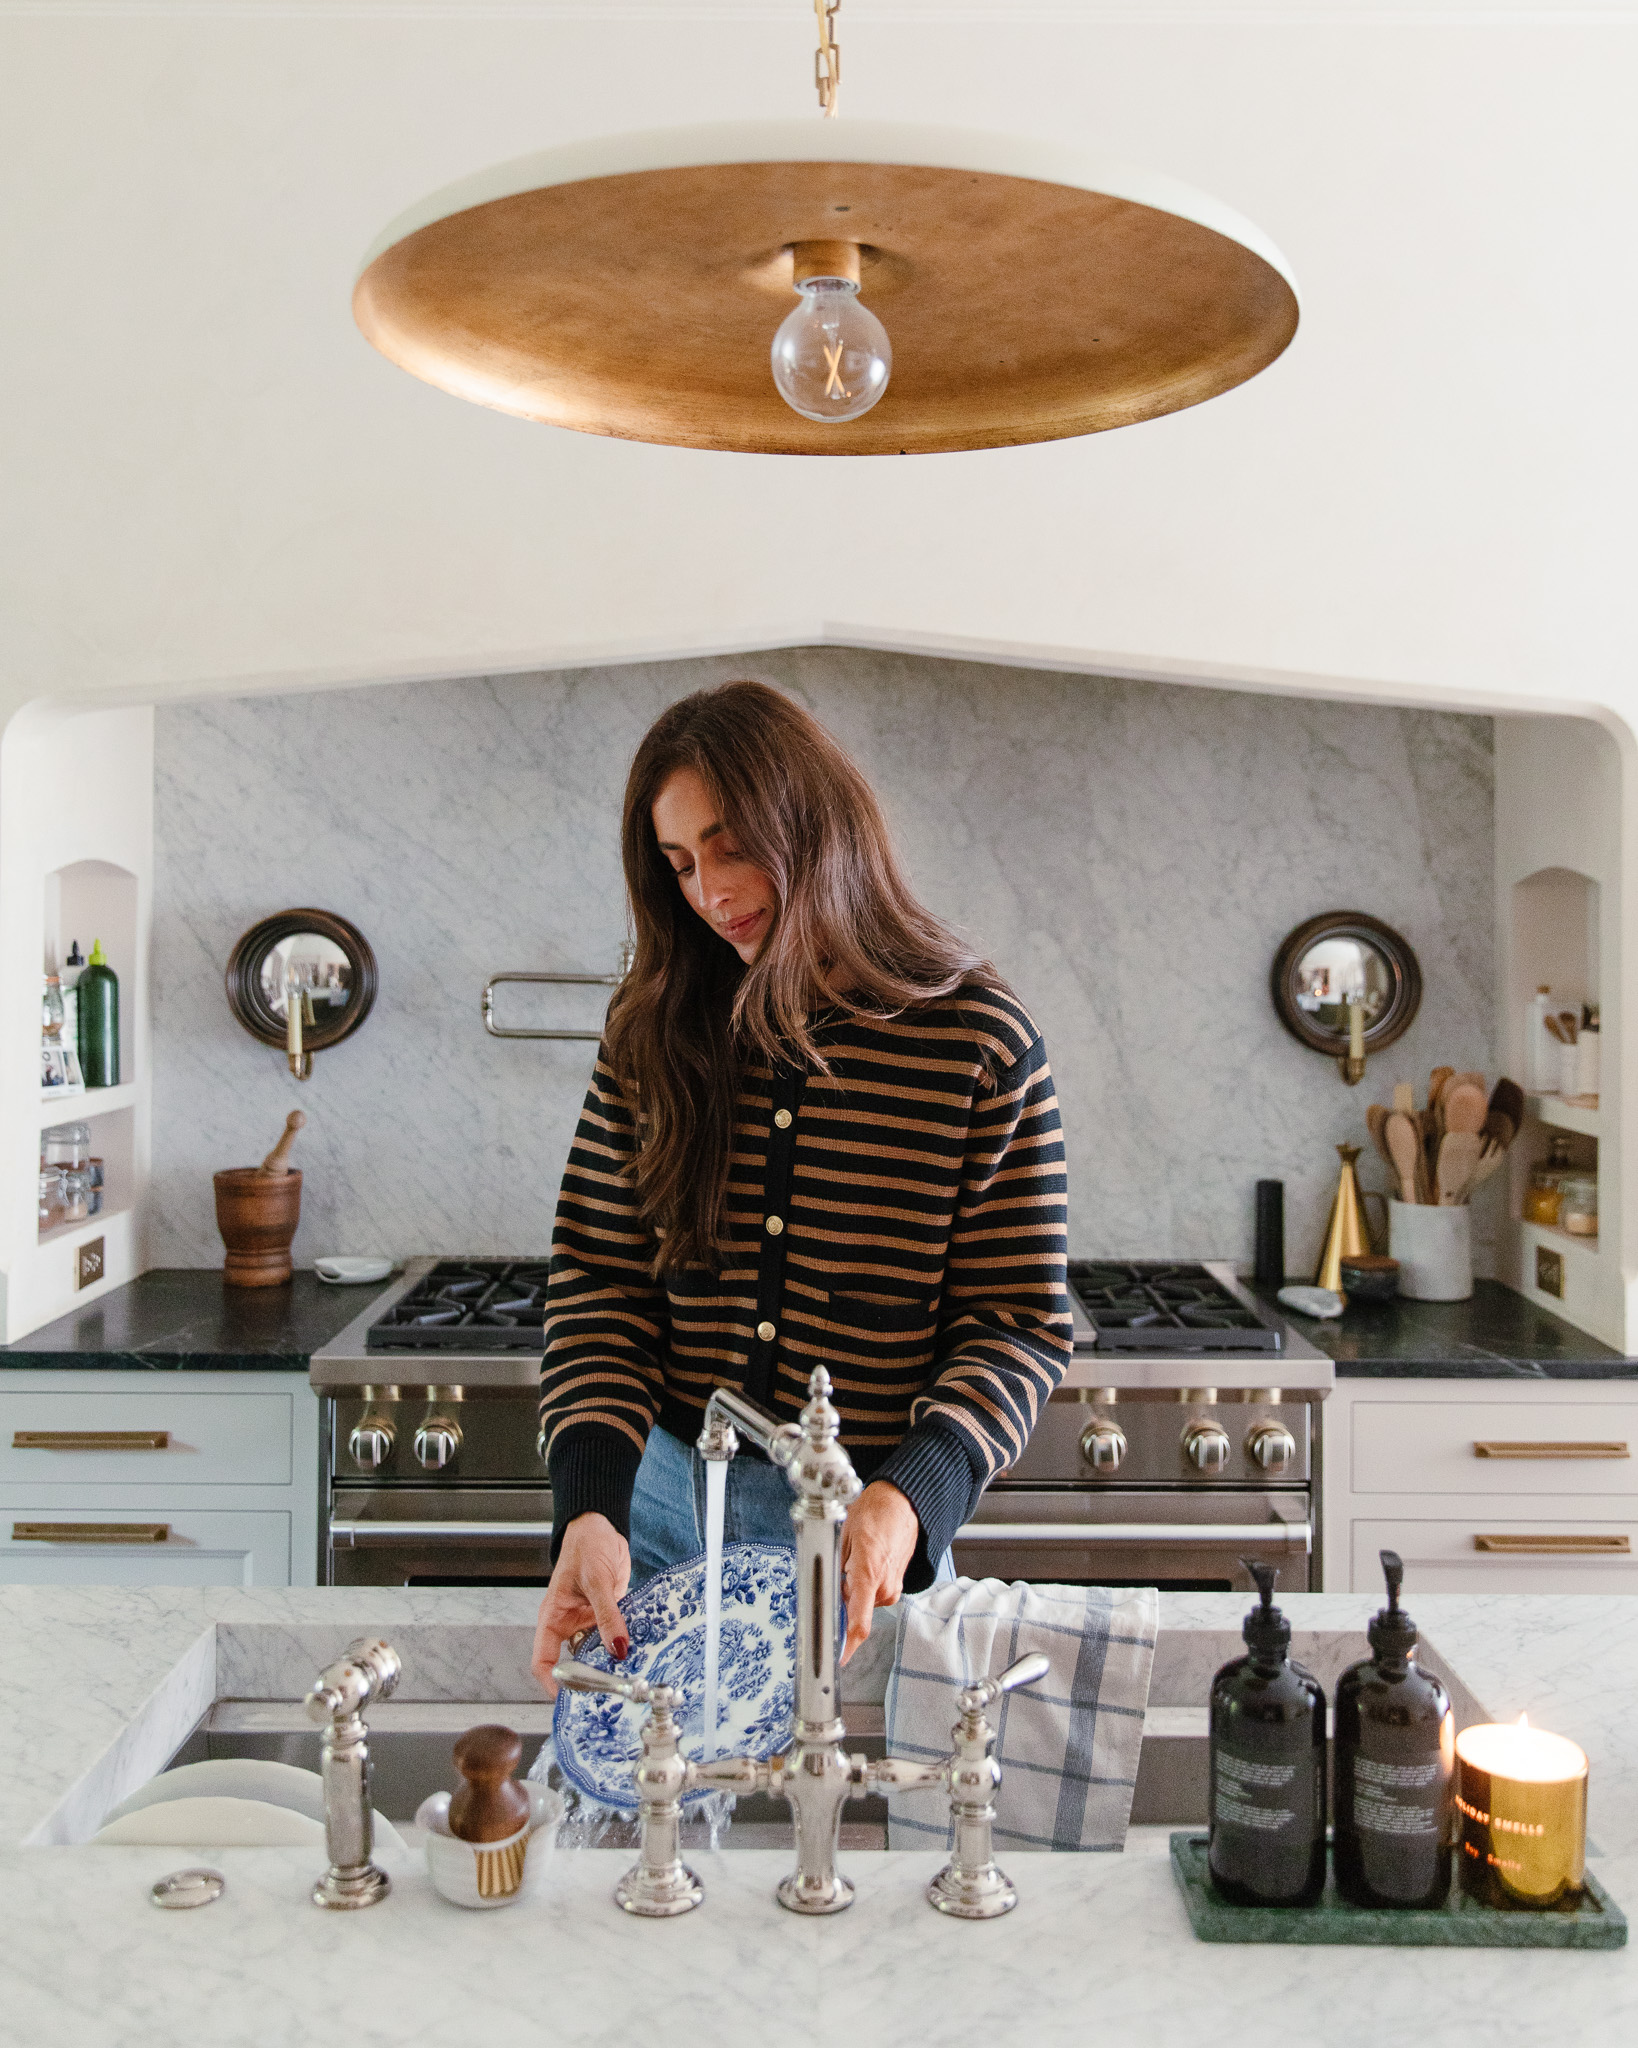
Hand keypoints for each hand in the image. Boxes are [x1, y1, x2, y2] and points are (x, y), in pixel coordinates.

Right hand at [531, 1512, 631, 1697]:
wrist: (603, 1527)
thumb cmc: (585, 1546)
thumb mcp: (596, 1581)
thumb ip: (607, 1615)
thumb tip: (618, 1647)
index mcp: (553, 1618)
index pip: (544, 1661)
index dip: (553, 1683)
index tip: (569, 1698)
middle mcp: (570, 1625)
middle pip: (573, 1663)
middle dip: (589, 1679)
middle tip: (609, 1693)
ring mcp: (591, 1622)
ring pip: (598, 1653)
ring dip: (612, 1663)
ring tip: (629, 1678)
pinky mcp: (610, 1616)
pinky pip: (616, 1637)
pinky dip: (626, 1645)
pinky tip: (641, 1653)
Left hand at [839, 1480, 919, 1665]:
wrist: (903, 1503)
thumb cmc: (873, 1513)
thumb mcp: (843, 1536)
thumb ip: (835, 1570)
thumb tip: (825, 1596)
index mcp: (868, 1573)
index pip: (859, 1622)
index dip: (847, 1646)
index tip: (837, 1660)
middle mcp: (884, 1586)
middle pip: (854, 1612)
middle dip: (841, 1602)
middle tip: (836, 1575)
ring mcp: (892, 1587)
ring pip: (863, 1604)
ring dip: (852, 1592)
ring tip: (853, 1561)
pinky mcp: (896, 1586)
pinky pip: (873, 1596)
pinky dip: (863, 1587)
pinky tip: (862, 1564)